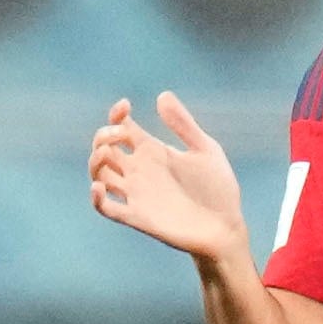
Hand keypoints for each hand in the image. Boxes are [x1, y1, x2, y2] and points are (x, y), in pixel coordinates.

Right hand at [88, 94, 246, 264]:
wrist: (227, 228)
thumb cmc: (218, 190)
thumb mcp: (206, 151)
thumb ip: (184, 125)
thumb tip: (162, 95)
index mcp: (153, 152)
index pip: (122, 128)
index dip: (116, 115)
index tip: (125, 105)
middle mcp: (140, 171)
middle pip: (104, 148)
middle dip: (103, 136)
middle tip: (121, 133)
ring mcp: (136, 194)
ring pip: (100, 174)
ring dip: (96, 161)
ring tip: (108, 153)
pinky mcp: (137, 217)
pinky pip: (106, 208)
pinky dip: (96, 198)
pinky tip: (99, 186)